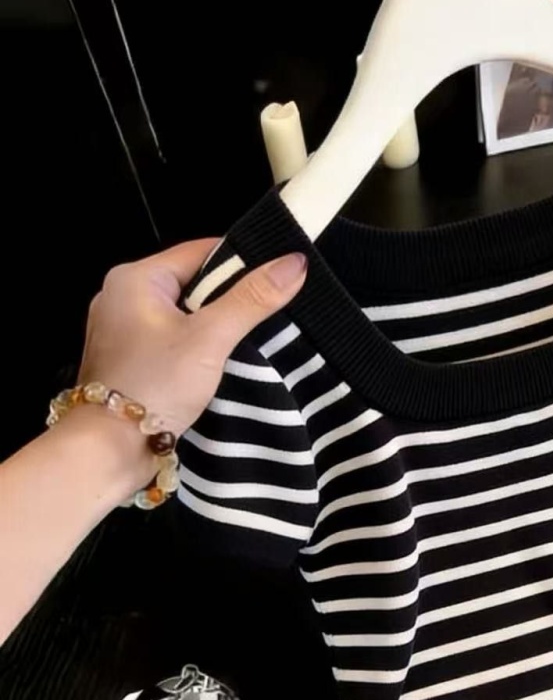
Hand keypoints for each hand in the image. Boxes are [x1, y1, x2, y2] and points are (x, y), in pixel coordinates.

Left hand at [80, 239, 306, 438]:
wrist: (111, 448)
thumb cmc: (155, 385)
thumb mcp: (211, 337)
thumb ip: (252, 299)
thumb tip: (294, 263)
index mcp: (135, 278)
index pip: (200, 251)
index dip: (242, 261)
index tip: (277, 276)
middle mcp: (123, 297)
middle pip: (193, 284)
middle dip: (231, 299)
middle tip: (269, 314)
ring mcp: (124, 330)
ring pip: (185, 315)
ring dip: (217, 327)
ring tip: (249, 340)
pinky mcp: (131, 359)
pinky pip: (174, 340)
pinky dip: (199, 347)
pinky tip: (220, 363)